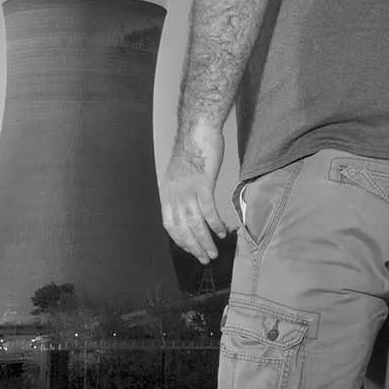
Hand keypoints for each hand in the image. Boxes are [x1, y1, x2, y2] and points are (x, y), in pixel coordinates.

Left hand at [160, 123, 231, 261]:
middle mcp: (174, 194)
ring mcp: (188, 190)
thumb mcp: (180, 173)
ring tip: (213, 252)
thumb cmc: (193, 148)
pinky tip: (221, 232)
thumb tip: (188, 205)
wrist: (198, 130)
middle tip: (204, 258)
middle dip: (194, 246)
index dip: (180, 240)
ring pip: (195, 223)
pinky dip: (215, 224)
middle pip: (182, 228)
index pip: (170, 225)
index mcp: (167, 193)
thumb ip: (182, 190)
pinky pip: (208, 210)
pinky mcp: (203, 184)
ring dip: (205, 240)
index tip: (191, 249)